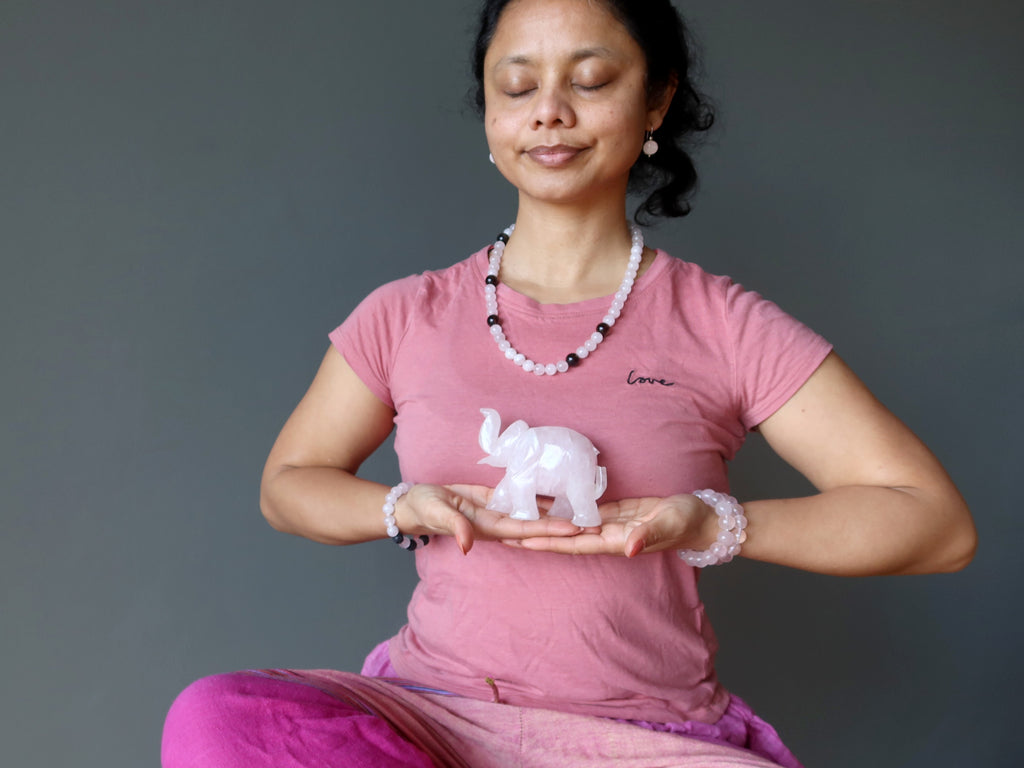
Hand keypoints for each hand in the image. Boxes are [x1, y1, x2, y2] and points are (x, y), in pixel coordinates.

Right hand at [396, 483, 582, 554]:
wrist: (415, 503)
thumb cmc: (424, 508)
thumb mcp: (437, 514)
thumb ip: (453, 528)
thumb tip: (467, 546)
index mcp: (489, 529)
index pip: (527, 530)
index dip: (551, 529)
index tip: (576, 530)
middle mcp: (500, 523)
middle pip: (539, 527)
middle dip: (566, 528)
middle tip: (596, 526)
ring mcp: (500, 513)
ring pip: (536, 515)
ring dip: (561, 514)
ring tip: (589, 512)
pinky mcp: (497, 500)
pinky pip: (525, 500)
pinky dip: (544, 499)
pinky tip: (564, 494)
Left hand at [505, 494, 716, 556]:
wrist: (702, 518)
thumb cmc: (687, 522)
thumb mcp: (669, 526)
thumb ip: (648, 537)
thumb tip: (627, 549)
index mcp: (615, 542)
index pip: (572, 544)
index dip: (545, 543)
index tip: (518, 541)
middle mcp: (606, 536)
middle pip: (563, 537)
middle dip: (534, 535)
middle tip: (503, 529)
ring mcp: (608, 524)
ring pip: (569, 523)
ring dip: (544, 520)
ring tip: (516, 512)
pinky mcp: (614, 512)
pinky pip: (582, 510)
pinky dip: (564, 506)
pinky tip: (545, 499)